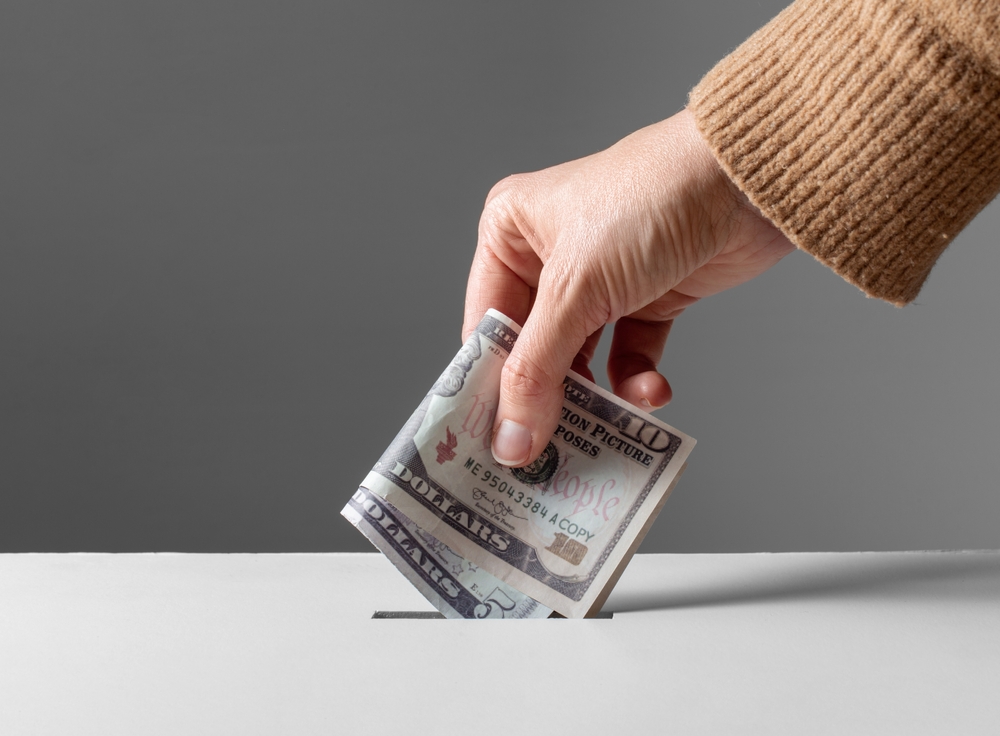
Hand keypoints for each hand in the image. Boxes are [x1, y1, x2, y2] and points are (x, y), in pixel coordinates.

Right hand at [463, 109, 793, 466]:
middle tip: (544, 454)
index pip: (487, 326)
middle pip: (533, 349)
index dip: (488, 385)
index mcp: (510, 234)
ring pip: (581, 359)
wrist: (746, 182)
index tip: (490, 443)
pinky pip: (628, 354)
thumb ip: (538, 370)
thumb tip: (510, 441)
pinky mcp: (646, 298)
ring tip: (600, 433)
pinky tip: (651, 391)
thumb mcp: (576, 288)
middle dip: (545, 398)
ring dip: (596, 396)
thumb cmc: (649, 201)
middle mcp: (549, 256)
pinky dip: (637, 378)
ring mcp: (600, 280)